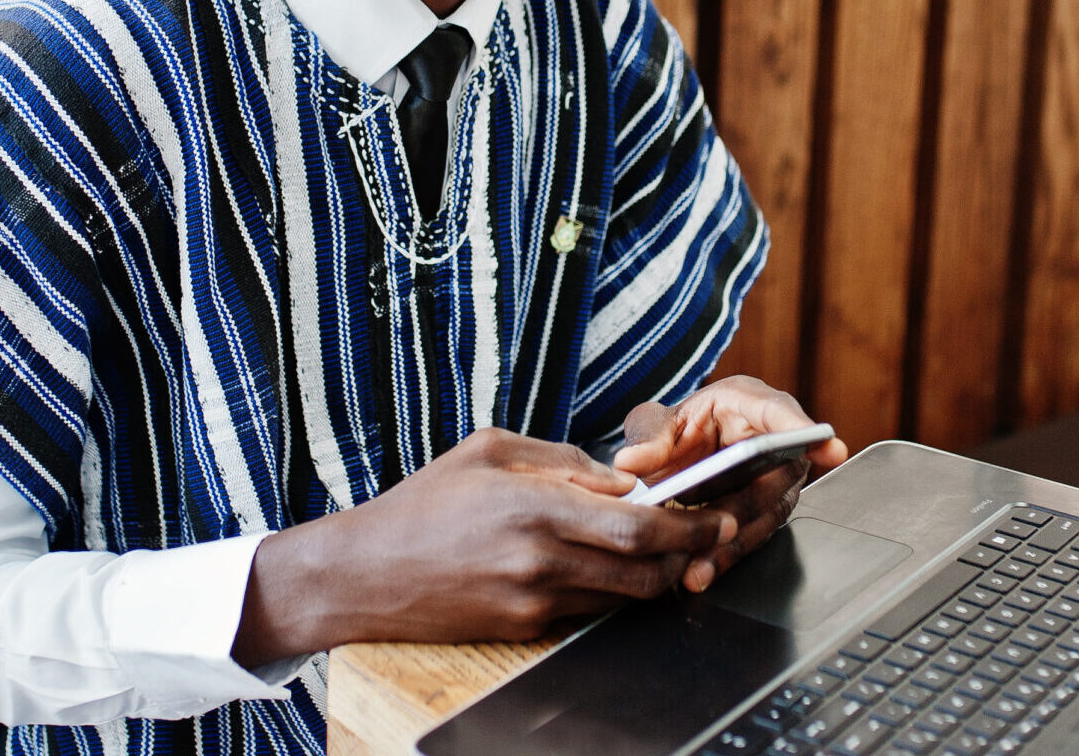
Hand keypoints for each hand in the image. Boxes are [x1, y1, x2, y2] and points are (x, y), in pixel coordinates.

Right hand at [233, 427, 731, 660]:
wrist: (367, 573)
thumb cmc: (425, 503)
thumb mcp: (490, 450)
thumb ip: (563, 460)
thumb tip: (622, 478)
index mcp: (534, 505)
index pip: (637, 524)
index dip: (686, 524)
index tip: (712, 516)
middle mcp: (539, 559)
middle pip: (644, 569)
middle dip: (685, 555)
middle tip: (706, 536)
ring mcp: (533, 601)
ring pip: (623, 596)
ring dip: (651, 575)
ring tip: (660, 547)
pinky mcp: (523, 628)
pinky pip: (586, 610)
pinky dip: (608, 590)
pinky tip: (603, 567)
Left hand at [612, 376, 849, 593]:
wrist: (673, 458)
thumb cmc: (677, 429)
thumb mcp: (657, 422)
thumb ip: (648, 437)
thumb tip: (631, 461)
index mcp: (748, 403)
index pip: (781, 413)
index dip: (803, 431)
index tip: (829, 448)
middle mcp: (771, 443)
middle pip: (775, 476)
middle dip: (747, 506)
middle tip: (723, 526)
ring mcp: (772, 482)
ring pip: (765, 515)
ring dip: (733, 543)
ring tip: (699, 567)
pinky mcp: (761, 515)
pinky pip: (749, 538)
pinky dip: (723, 557)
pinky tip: (700, 572)